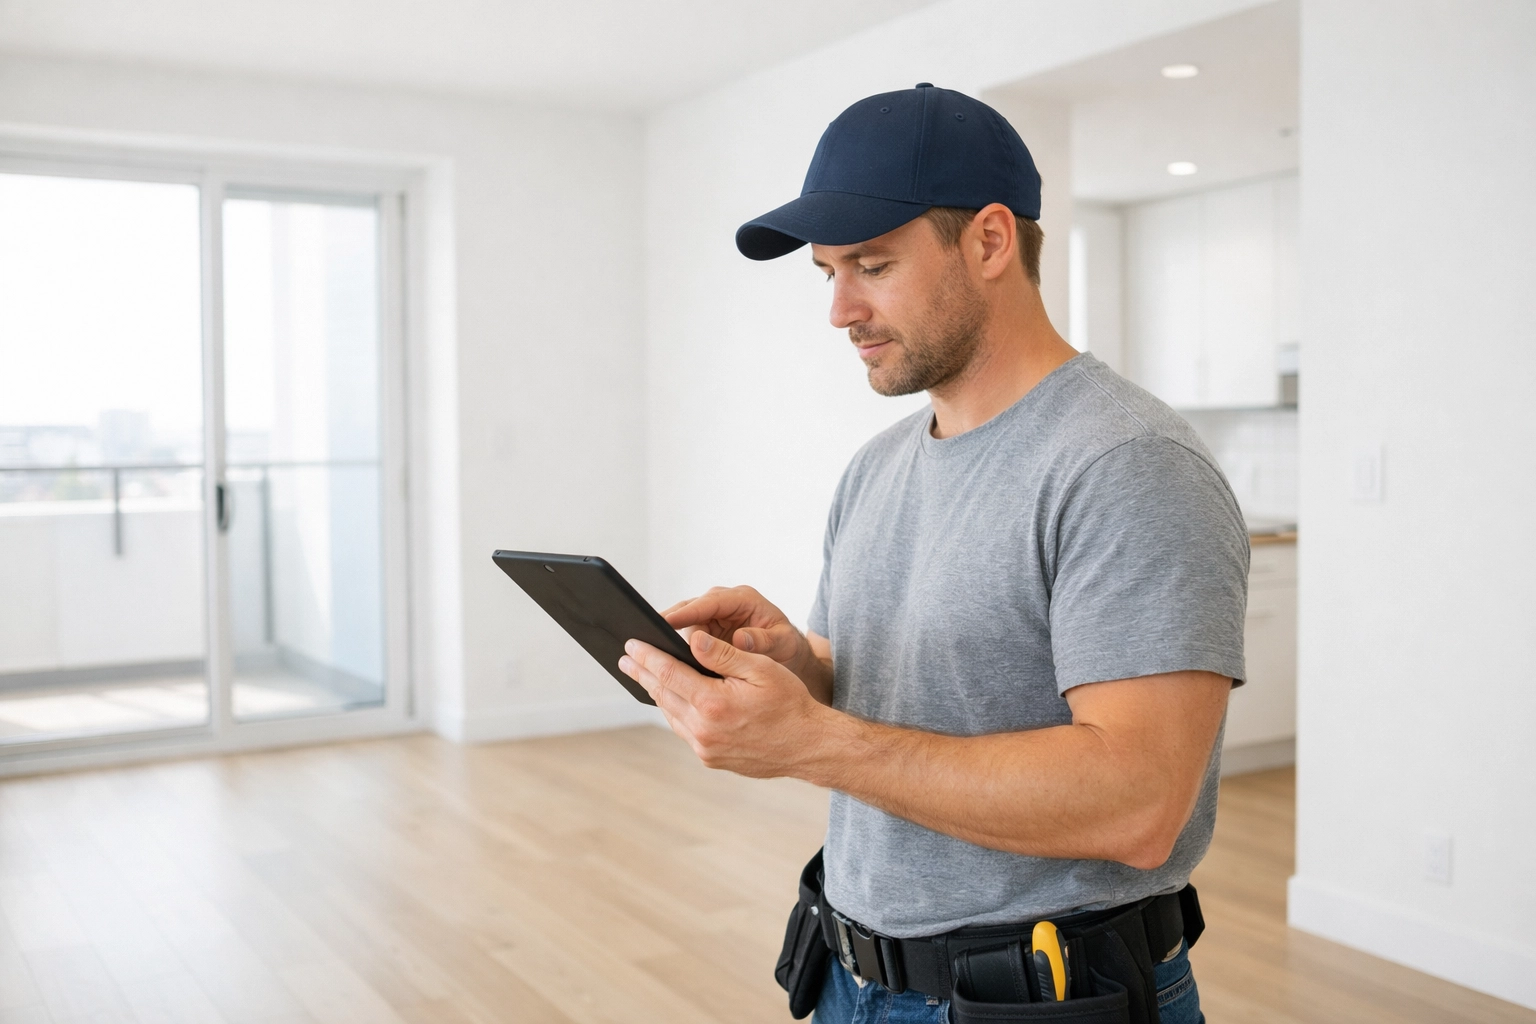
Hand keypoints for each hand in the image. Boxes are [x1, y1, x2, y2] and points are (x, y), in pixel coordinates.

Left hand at [618, 630, 829, 778]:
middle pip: (663, 694)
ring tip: (643, 676)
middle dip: (643, 673)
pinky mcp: (710, 759)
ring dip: (656, 693)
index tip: (631, 644)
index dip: (647, 656)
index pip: (669, 673)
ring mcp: (705, 748)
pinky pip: (684, 731)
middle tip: (625, 659)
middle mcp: (704, 729)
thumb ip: (723, 655)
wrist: (808, 746)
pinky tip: (671, 700)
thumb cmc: (790, 704)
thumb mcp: (761, 669)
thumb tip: (693, 640)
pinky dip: (674, 712)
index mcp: (714, 702)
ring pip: (671, 714)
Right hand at [661, 585, 818, 677]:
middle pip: (688, 609)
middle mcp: (722, 604)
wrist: (787, 652)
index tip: (666, 621)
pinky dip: (675, 648)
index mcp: (742, 599)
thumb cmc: (785, 643)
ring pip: (682, 624)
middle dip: (667, 622)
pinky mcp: (705, 632)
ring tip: (646, 651)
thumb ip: (763, 640)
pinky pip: (685, 637)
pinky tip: (660, 662)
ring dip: (667, 637)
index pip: (709, 602)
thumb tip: (740, 638)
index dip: (687, 612)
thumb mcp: (782, 642)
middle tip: (644, 636)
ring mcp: (711, 617)